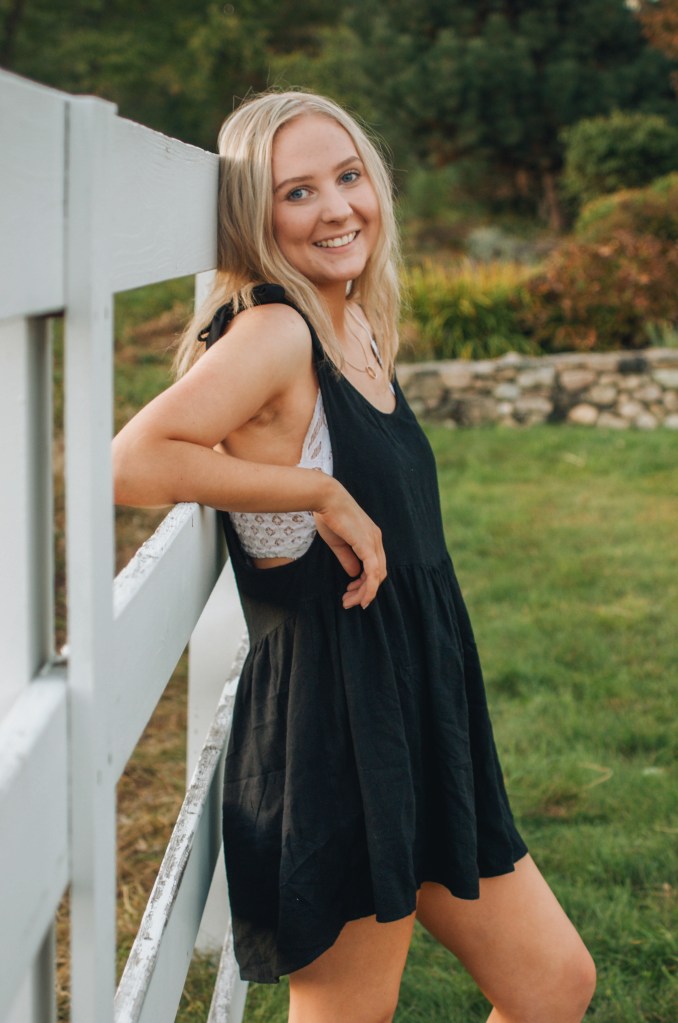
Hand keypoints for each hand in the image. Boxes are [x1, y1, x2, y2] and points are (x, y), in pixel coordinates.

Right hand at [313, 481, 386, 609]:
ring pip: (377, 576)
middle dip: (364, 591)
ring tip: (349, 602)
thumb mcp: (338, 542)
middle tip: (349, 602)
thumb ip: (347, 558)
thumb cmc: (329, 515)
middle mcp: (376, 540)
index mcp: (371, 538)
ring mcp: (373, 542)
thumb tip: (354, 574)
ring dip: (364, 593)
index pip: (375, 566)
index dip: (365, 583)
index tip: (350, 592)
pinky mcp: (366, 544)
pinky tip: (361, 598)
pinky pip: (373, 572)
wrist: (326, 497)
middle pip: (378, 574)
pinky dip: (369, 588)